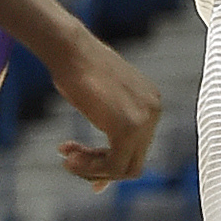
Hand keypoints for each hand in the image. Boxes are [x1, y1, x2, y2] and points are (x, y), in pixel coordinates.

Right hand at [48, 21, 159, 184]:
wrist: (70, 50)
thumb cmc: (76, 69)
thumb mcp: (99, 98)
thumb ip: (108, 123)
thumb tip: (105, 155)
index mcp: (150, 101)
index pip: (136, 146)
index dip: (108, 162)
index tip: (80, 164)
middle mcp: (153, 111)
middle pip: (132, 160)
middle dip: (99, 167)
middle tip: (70, 163)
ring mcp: (145, 121)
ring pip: (123, 168)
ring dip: (91, 169)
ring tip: (67, 160)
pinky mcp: (130, 129)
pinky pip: (113, 165)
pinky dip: (90, 168)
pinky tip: (69, 158)